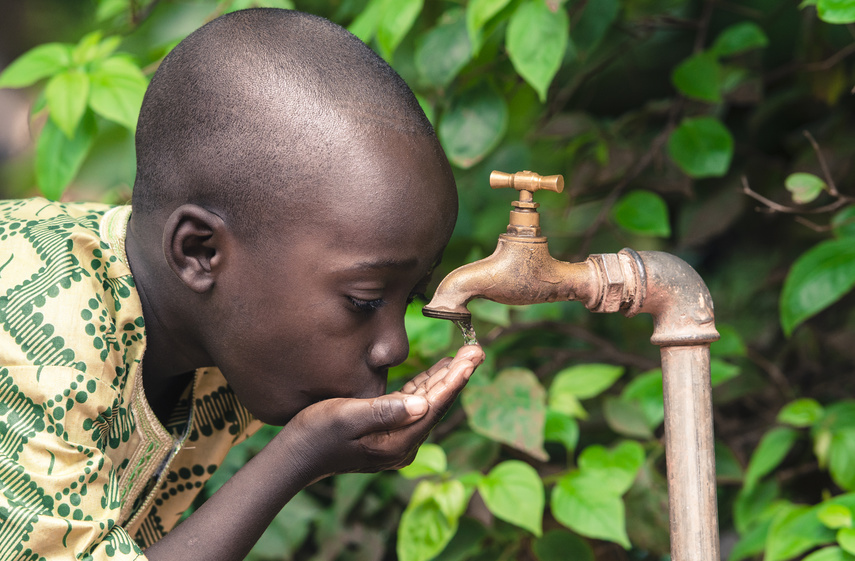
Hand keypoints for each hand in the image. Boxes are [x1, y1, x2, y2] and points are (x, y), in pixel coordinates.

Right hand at [287, 345, 484, 479]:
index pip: (435, 406)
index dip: (455, 380)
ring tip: (465, 355)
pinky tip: (438, 370)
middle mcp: (403, 444)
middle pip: (438, 404)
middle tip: (477, 350)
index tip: (472, 358)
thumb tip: (422, 404)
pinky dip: (427, 386)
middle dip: (458, 375)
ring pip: (429, 403)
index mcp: (397, 442)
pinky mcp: (389, 432)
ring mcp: (397, 440)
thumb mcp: (346, 417)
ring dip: (446, 378)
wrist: (295, 456)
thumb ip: (383, 411)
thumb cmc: (315, 433)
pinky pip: (415, 405)